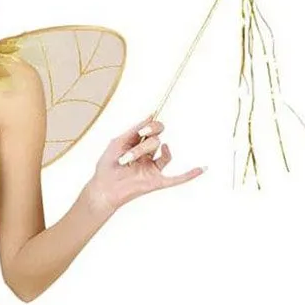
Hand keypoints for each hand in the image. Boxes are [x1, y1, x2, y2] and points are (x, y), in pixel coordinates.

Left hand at [86, 114, 205, 212]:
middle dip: (141, 145)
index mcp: (140, 145)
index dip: (152, 127)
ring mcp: (153, 168)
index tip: (143, 131)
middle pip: (156, 140)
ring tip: (127, 161)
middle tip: (130, 152)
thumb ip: (134, 129)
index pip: (154, 130)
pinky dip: (189, 174)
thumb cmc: (107, 167)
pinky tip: (201, 168)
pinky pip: (176, 178)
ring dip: (142, 153)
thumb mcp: (117, 142)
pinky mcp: (156, 181)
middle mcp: (149, 155)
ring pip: (163, 154)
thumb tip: (151, 116)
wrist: (102, 189)